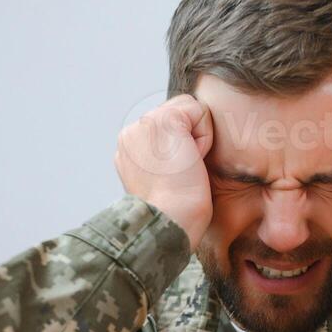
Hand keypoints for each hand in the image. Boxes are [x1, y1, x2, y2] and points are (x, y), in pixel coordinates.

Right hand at [114, 94, 214, 247]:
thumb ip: (161, 155)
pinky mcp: (165, 119)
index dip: (180, 148)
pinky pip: (200, 112)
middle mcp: (130, 133)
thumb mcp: (159, 179)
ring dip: (196, 140)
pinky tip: (190, 159)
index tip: (173, 177)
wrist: (170, 221)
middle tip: (179, 173)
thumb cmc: (174, 212)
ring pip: (189, 111)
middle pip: (179, 115)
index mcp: (128, 149)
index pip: (166, 128)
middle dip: (188, 141)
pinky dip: (204, 137)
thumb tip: (182, 145)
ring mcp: (144, 123)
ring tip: (183, 167)